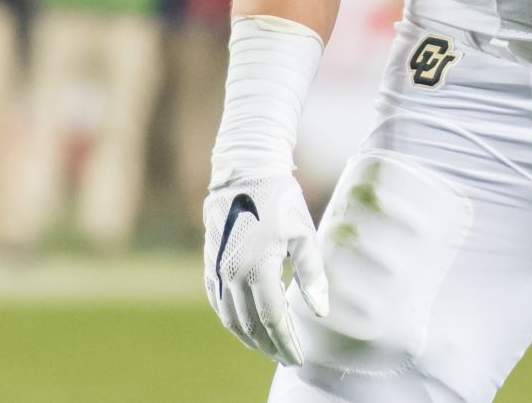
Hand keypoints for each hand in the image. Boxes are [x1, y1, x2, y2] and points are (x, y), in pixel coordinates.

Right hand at [203, 170, 328, 364]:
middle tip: (287, 358)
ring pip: (232, 319)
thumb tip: (320, 310)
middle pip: (251, 324)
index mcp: (259, 268)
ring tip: (269, 349)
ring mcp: (218, 271)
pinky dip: (232, 321)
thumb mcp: (304, 234)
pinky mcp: (211, 264)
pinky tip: (245, 328)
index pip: (273, 319)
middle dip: (270, 346)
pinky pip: (219, 303)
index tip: (298, 358)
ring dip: (250, 338)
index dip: (286, 342)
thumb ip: (312, 273)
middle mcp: (233, 275)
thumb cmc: (280, 200)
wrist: (244, 173)